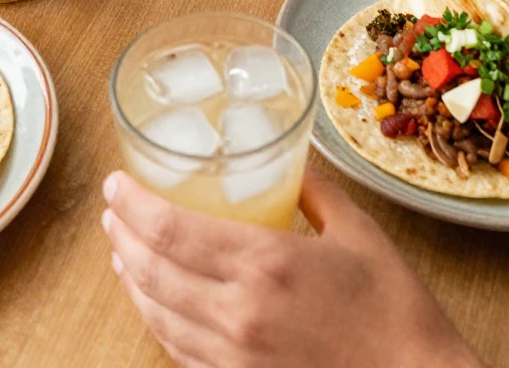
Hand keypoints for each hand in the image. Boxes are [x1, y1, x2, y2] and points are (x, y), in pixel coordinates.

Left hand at [102, 169, 480, 367]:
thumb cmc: (396, 310)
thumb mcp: (358, 232)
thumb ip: (314, 190)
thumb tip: (291, 160)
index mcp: (265, 264)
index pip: (171, 230)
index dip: (133, 204)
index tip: (116, 184)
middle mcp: (238, 313)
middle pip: (152, 271)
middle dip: (121, 236)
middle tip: (112, 211)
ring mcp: (235, 357)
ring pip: (157, 315)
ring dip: (131, 279)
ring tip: (121, 250)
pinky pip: (179, 352)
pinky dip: (157, 321)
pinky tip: (156, 303)